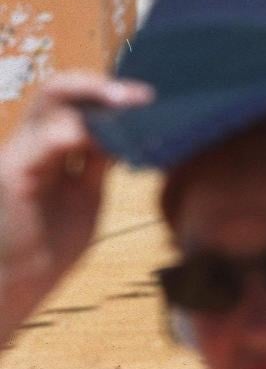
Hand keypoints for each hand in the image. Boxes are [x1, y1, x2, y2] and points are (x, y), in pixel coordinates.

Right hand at [0, 74, 151, 339]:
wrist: (19, 281)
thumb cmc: (51, 241)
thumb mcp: (86, 193)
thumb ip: (99, 163)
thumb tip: (129, 133)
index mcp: (51, 145)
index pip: (76, 101)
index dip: (109, 95)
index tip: (149, 98)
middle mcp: (32, 141)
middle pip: (61, 92)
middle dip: (101, 87)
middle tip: (141, 96)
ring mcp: (20, 154)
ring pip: (50, 105)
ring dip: (92, 100)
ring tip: (126, 105)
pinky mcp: (13, 175)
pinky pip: (40, 144)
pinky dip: (67, 135)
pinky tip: (90, 136)